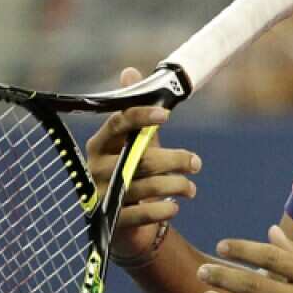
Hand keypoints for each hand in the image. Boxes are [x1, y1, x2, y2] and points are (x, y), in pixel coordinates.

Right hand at [84, 67, 202, 255]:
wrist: (123, 221)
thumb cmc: (132, 172)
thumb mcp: (135, 142)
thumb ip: (137, 114)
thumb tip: (129, 70)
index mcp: (100, 143)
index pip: (119, 123)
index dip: (142, 116)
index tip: (167, 114)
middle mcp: (95, 168)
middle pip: (142, 159)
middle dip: (176, 159)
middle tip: (197, 163)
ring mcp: (102, 196)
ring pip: (148, 186)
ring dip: (178, 185)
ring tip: (191, 188)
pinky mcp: (111, 222)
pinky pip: (145, 213)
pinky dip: (166, 209)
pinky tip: (176, 205)